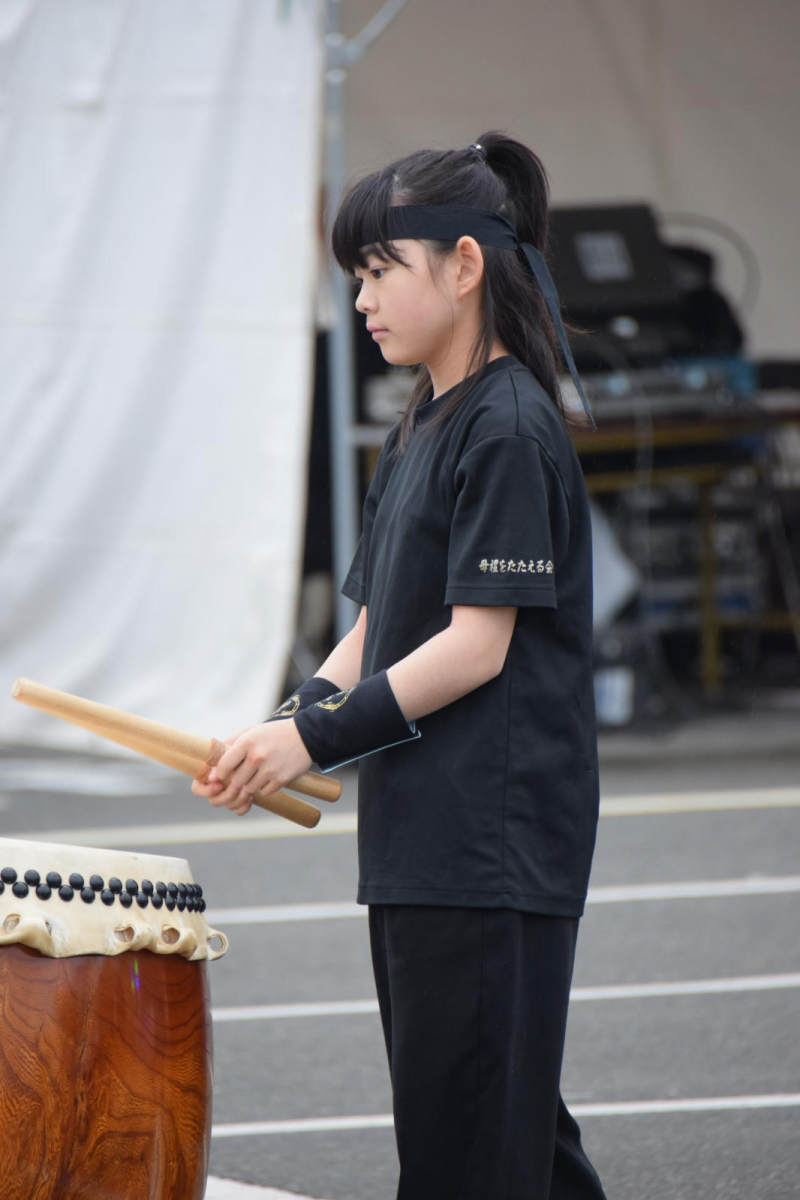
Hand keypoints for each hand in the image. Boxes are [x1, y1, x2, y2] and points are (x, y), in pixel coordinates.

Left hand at [190, 721, 312, 815]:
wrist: (307, 735)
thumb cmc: (275, 733)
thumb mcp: (253, 731)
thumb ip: (232, 743)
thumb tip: (213, 765)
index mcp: (247, 742)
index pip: (224, 766)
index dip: (220, 773)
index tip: (222, 774)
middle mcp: (257, 756)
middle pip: (236, 781)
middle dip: (237, 780)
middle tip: (243, 774)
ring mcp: (270, 769)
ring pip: (249, 789)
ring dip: (251, 784)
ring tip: (259, 773)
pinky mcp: (281, 780)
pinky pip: (264, 792)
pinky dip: (265, 787)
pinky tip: (270, 776)